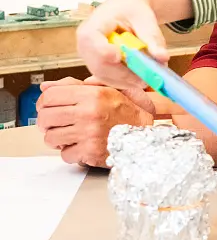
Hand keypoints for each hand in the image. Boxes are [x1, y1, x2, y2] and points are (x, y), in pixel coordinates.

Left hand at [36, 77, 154, 166]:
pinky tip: (82, 146)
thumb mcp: (111, 89)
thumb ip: (79, 85)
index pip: (50, 96)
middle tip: (58, 123)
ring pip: (51, 137)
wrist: (148, 136)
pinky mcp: (89, 152)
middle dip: (48, 122)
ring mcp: (88, 134)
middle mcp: (89, 113)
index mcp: (94, 95)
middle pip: (46, 117)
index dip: (44, 102)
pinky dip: (71, 153)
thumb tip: (47, 87)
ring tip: (71, 135)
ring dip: (58, 138)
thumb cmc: (131, 113)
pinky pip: (64, 154)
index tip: (48, 107)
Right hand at [75, 0, 169, 89]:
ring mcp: (88, 58)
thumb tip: (163, 58)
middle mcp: (84, 45)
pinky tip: (139, 77)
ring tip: (147, 77)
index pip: (92, 43)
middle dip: (124, 74)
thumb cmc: (133, 9)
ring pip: (105, 77)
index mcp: (92, 26)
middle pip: (100, 66)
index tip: (121, 58)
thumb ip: (153, 38)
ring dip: (127, 81)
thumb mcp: (145, 19)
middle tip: (147, 78)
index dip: (105, 53)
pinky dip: (125, 81)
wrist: (127, 7)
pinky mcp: (96, 66)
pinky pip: (109, 79)